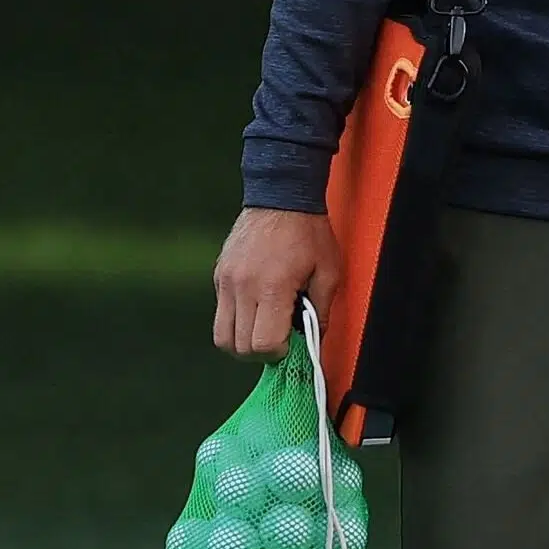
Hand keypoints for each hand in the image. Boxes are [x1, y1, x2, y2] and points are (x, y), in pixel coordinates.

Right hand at [211, 206, 344, 357]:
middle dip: (262, 352)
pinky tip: (256, 308)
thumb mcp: (328, 273)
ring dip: (244, 342)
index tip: (292, 343)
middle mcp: (243, 287)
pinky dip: (236, 321)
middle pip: (240, 347)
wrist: (281, 196)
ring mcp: (227, 281)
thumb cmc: (308, 232)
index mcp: (272, 288)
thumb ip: (321, 312)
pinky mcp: (219, 275)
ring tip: (265, 328)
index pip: (263, 344)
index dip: (279, 352)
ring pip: (222, 336)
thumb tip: (313, 343)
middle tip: (281, 338)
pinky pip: (220, 314)